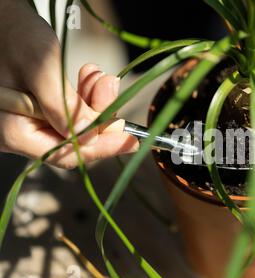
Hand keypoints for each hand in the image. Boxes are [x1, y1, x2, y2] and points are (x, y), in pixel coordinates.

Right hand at [0, 0, 138, 167]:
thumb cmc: (13, 36)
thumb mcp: (41, 70)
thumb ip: (64, 107)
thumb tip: (90, 136)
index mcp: (12, 132)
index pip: (66, 154)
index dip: (102, 147)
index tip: (132, 139)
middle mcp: (18, 133)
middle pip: (73, 141)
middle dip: (99, 115)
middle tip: (111, 87)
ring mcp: (27, 122)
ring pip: (74, 125)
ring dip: (93, 102)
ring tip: (100, 77)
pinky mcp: (37, 110)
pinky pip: (67, 111)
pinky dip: (83, 96)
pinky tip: (90, 77)